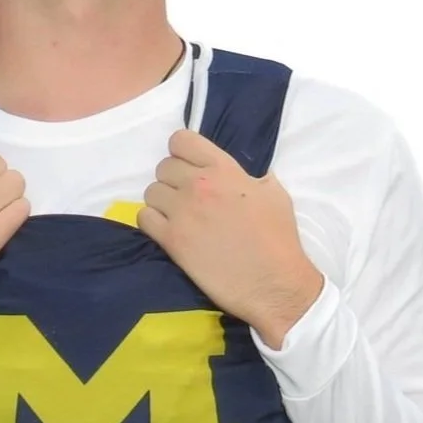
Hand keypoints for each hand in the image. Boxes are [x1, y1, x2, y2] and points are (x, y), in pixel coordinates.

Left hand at [136, 129, 324, 346]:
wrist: (273, 282)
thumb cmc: (278, 238)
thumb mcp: (274, 193)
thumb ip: (251, 177)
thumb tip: (243, 175)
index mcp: (223, 169)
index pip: (181, 140)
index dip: (182, 151)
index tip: (189, 165)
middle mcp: (198, 185)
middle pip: (163, 167)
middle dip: (173, 179)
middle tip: (187, 197)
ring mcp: (181, 212)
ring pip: (151, 191)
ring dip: (161, 202)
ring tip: (178, 216)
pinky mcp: (171, 240)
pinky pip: (144, 218)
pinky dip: (152, 223)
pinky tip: (168, 231)